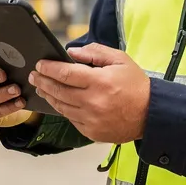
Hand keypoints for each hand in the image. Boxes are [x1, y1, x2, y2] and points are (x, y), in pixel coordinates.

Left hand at [31, 43, 149, 143]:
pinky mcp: (91, 132)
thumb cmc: (136, 86)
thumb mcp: (120, 60)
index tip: (40, 64)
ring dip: (49, 96)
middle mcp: (93, 102)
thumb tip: (71, 52)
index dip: (49, 68)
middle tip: (34, 76)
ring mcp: (91, 119)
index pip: (65, 73)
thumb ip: (94, 52)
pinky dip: (63, 110)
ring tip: (42, 88)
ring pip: (61, 107)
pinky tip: (58, 102)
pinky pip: (71, 119)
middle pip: (58, 91)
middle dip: (43, 81)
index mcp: (99, 82)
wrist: (150, 114)